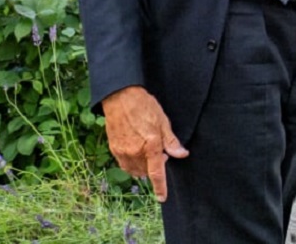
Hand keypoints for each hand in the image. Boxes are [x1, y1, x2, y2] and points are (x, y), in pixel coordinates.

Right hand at [101, 85, 188, 202]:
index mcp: (150, 145)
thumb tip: (181, 154)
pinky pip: (124, 164)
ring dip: (143, 167)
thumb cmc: (144, 106)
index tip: (162, 198)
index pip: (156, 172)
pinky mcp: (114, 149)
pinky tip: (137, 152)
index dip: (160, 186)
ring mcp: (122, 152)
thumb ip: (171, 141)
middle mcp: (134, 152)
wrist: (120, 97)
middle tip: (160, 152)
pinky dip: (132, 163)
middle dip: (154, 167)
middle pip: (146, 171)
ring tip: (148, 150)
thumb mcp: (163, 121)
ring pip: (135, 170)